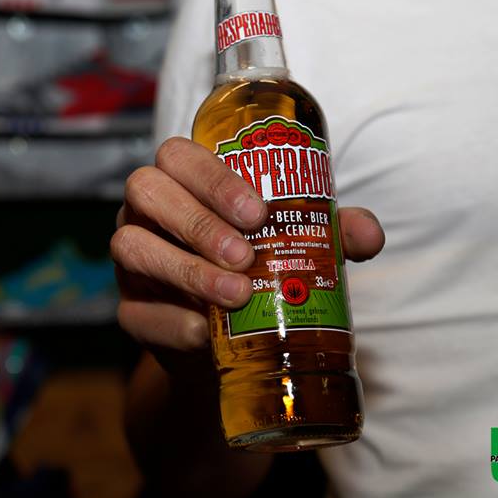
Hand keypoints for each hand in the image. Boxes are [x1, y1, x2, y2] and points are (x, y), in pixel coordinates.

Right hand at [111, 137, 384, 358]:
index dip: (211, 177)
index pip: (178, 156)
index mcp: (184, 181)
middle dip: (197, 221)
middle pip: (146, 190)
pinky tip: (206, 331)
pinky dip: (172, 321)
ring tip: (235, 294)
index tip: (257, 211)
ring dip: (185, 269)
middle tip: (245, 255)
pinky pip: (135, 310)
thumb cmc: (262, 270)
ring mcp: (132, 261)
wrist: (234, 341)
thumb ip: (329, 233)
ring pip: (130, 245)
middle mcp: (148, 212)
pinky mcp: (130, 311)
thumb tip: (367, 233)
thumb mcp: (296, 245)